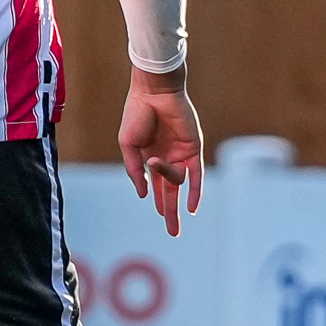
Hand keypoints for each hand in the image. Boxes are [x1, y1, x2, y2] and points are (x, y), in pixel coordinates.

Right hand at [119, 64, 204, 236]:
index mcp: (150, 155)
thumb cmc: (137, 114)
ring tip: (153, 159)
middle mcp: (168, 157)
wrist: (154, 92)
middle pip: (171, 191)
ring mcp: (182, 153)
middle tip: (173, 233)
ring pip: (176, 179)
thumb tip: (143, 194)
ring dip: (165, 176)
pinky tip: (191, 209)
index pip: (156, 184)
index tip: (159, 214)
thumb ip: (134, 170)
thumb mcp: (128, 146)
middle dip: (170, 212)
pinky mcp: (193, 148)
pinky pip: (196, 175)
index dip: (157, 200)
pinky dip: (195, 192)